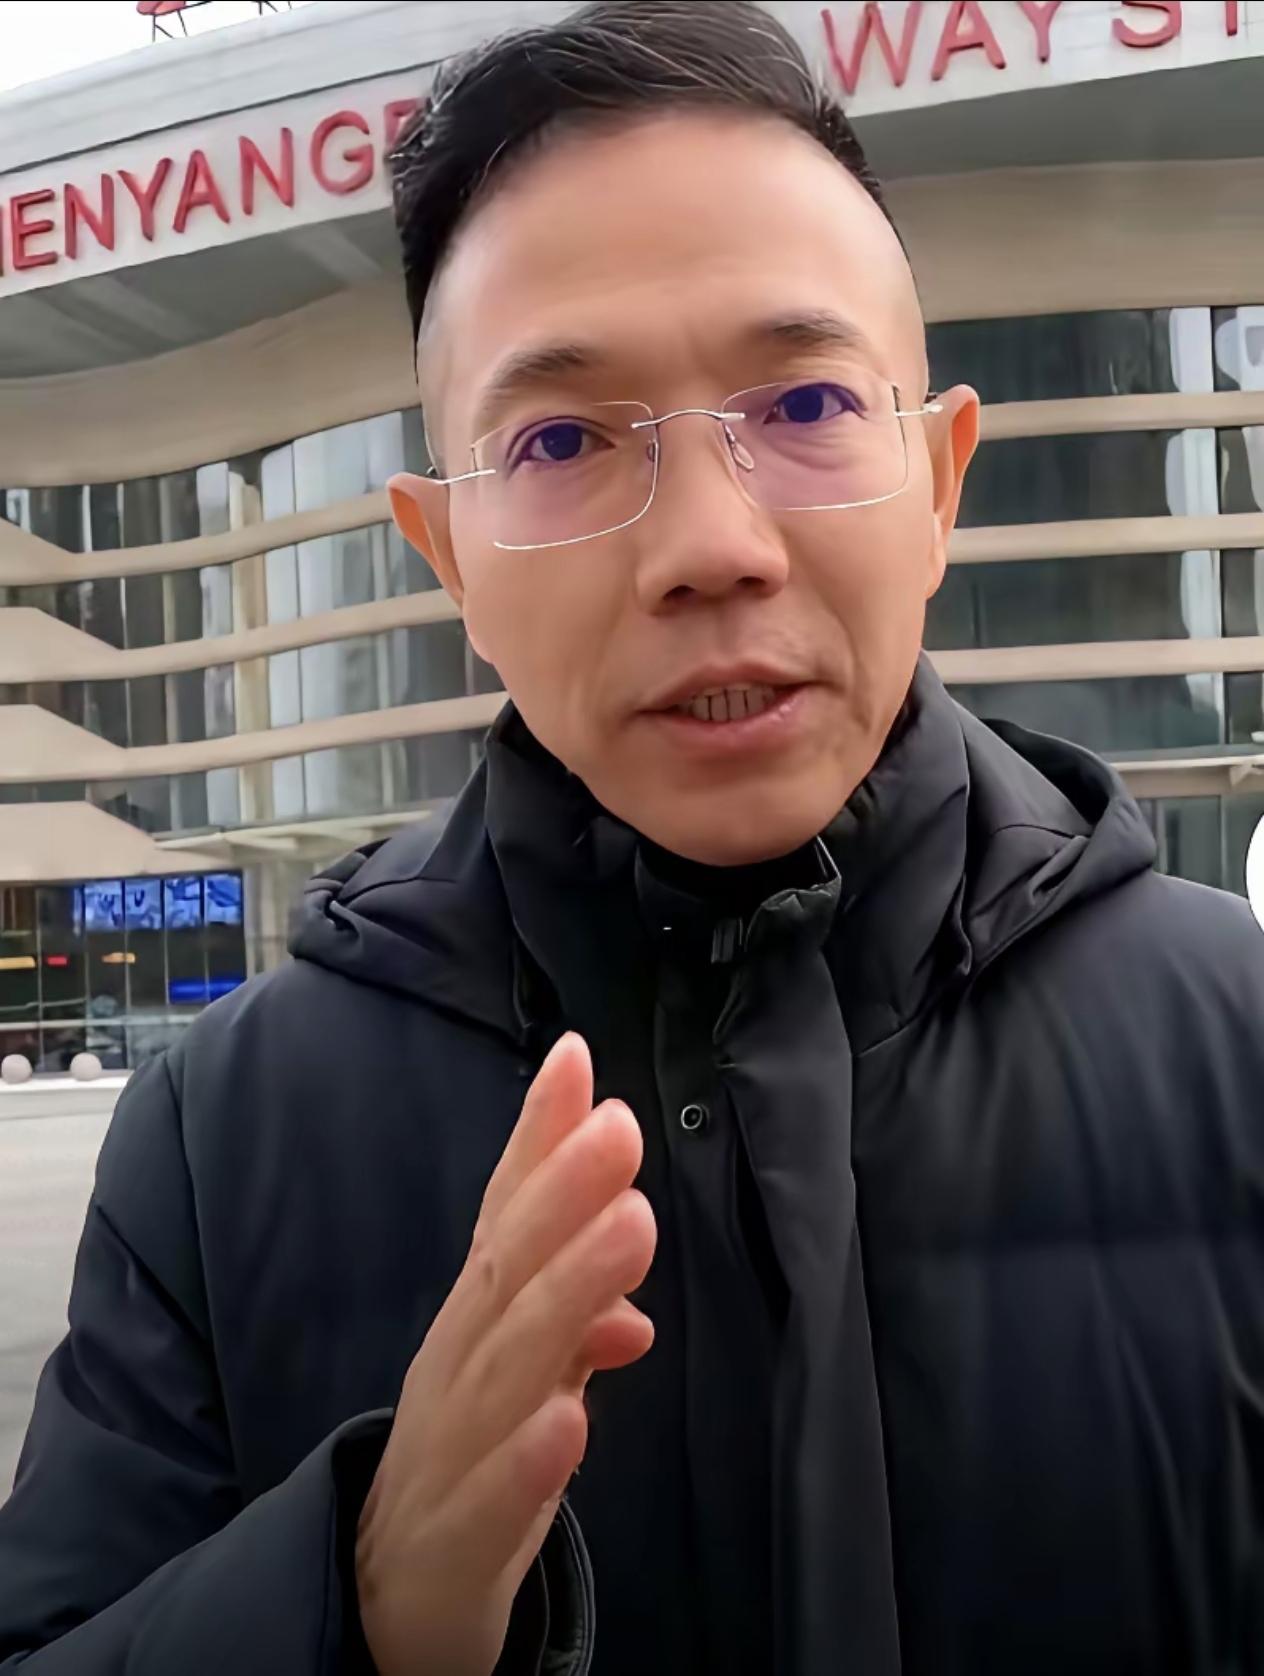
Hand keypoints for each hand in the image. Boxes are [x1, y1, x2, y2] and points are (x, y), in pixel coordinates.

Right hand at [355, 1034, 655, 1675]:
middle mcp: (456, 1366)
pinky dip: (528, 1460)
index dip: (537, 1139)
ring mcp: (447, 1451)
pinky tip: (573, 1418)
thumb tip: (634, 1262)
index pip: (507, 1216)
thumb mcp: (525, 1368)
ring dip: (567, 1293)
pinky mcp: (452, 1544)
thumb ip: (573, 1311)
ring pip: (505, 1366)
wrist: (389, 1601)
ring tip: (628, 1227)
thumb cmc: (470, 1460)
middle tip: (618, 1126)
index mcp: (478, 1319)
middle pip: (506, 1272)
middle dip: (562, 1194)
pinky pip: (490, 1502)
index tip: (576, 1057)